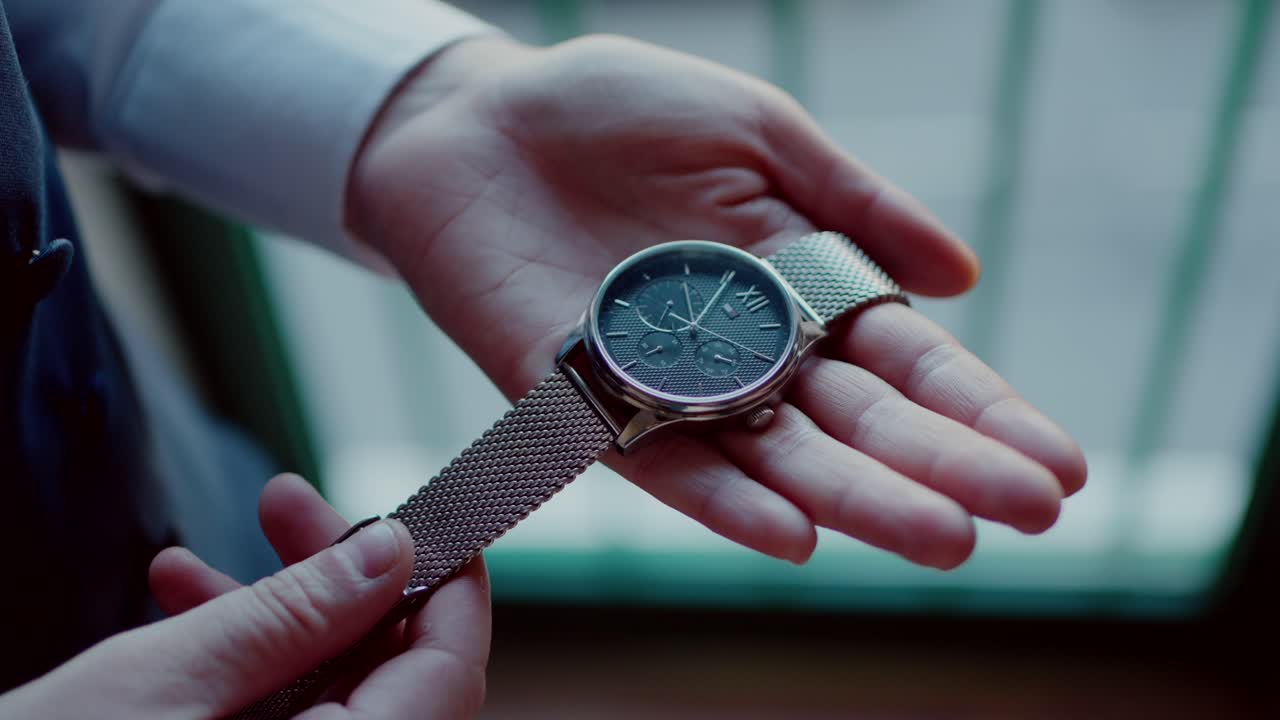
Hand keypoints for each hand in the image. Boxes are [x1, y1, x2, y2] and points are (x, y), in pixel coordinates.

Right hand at [0, 475, 489, 718]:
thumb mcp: (165, 685)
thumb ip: (293, 618)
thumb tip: (391, 553)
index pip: (449, 668)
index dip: (449, 582)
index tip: (426, 512)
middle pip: (390, 669)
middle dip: (337, 578)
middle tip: (282, 502)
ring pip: (329, 689)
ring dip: (270, 614)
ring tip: (189, 560)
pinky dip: (239, 665)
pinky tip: (174, 609)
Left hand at [348, 35, 1086, 568]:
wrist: (476, 120)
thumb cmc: (617, 110)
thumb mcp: (756, 128)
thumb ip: (851, 202)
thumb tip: (963, 275)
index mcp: (799, 285)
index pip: (906, 362)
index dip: (980, 411)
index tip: (1057, 464)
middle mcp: (748, 351)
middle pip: (857, 422)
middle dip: (943, 467)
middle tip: (1025, 516)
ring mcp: (670, 384)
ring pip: (776, 458)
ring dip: (856, 499)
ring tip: (940, 538)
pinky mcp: (586, 401)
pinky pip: (661, 463)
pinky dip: (724, 502)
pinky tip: (792, 534)